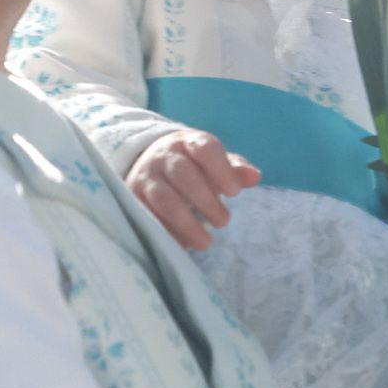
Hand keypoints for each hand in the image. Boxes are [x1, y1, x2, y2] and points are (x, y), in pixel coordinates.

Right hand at [127, 128, 260, 249]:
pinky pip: (148, 216)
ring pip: (163, 198)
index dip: (221, 169)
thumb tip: (254, 177)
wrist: (151, 162)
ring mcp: (146, 175)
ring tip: (206, 242)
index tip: (234, 193)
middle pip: (183, 174)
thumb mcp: (214, 164)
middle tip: (224, 222)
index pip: (205, 148)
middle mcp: (164, 155)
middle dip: (205, 200)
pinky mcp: (133, 197)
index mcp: (189, 142)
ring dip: (186, 222)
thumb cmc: (193, 166)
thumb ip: (235, 170)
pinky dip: (167, 232)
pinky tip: (183, 245)